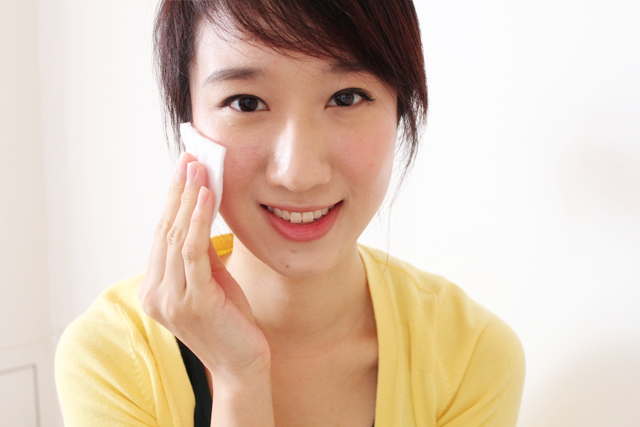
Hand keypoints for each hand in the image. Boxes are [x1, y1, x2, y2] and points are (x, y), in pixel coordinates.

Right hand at [138, 153, 270, 382]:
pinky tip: (208, 197)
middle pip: (164, 230)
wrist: (243, 365)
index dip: (173, 199)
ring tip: (198, 168)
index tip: (183, 169)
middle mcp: (155, 294)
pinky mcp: (193, 302)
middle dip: (178, 191)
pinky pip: (193, 252)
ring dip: (189, 199)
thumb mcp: (212, 281)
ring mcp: (170, 300)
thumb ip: (201, 254)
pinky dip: (199, 220)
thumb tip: (201, 215)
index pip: (161, 234)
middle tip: (189, 159)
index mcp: (154, 288)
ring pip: (176, 237)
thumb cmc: (230, 322)